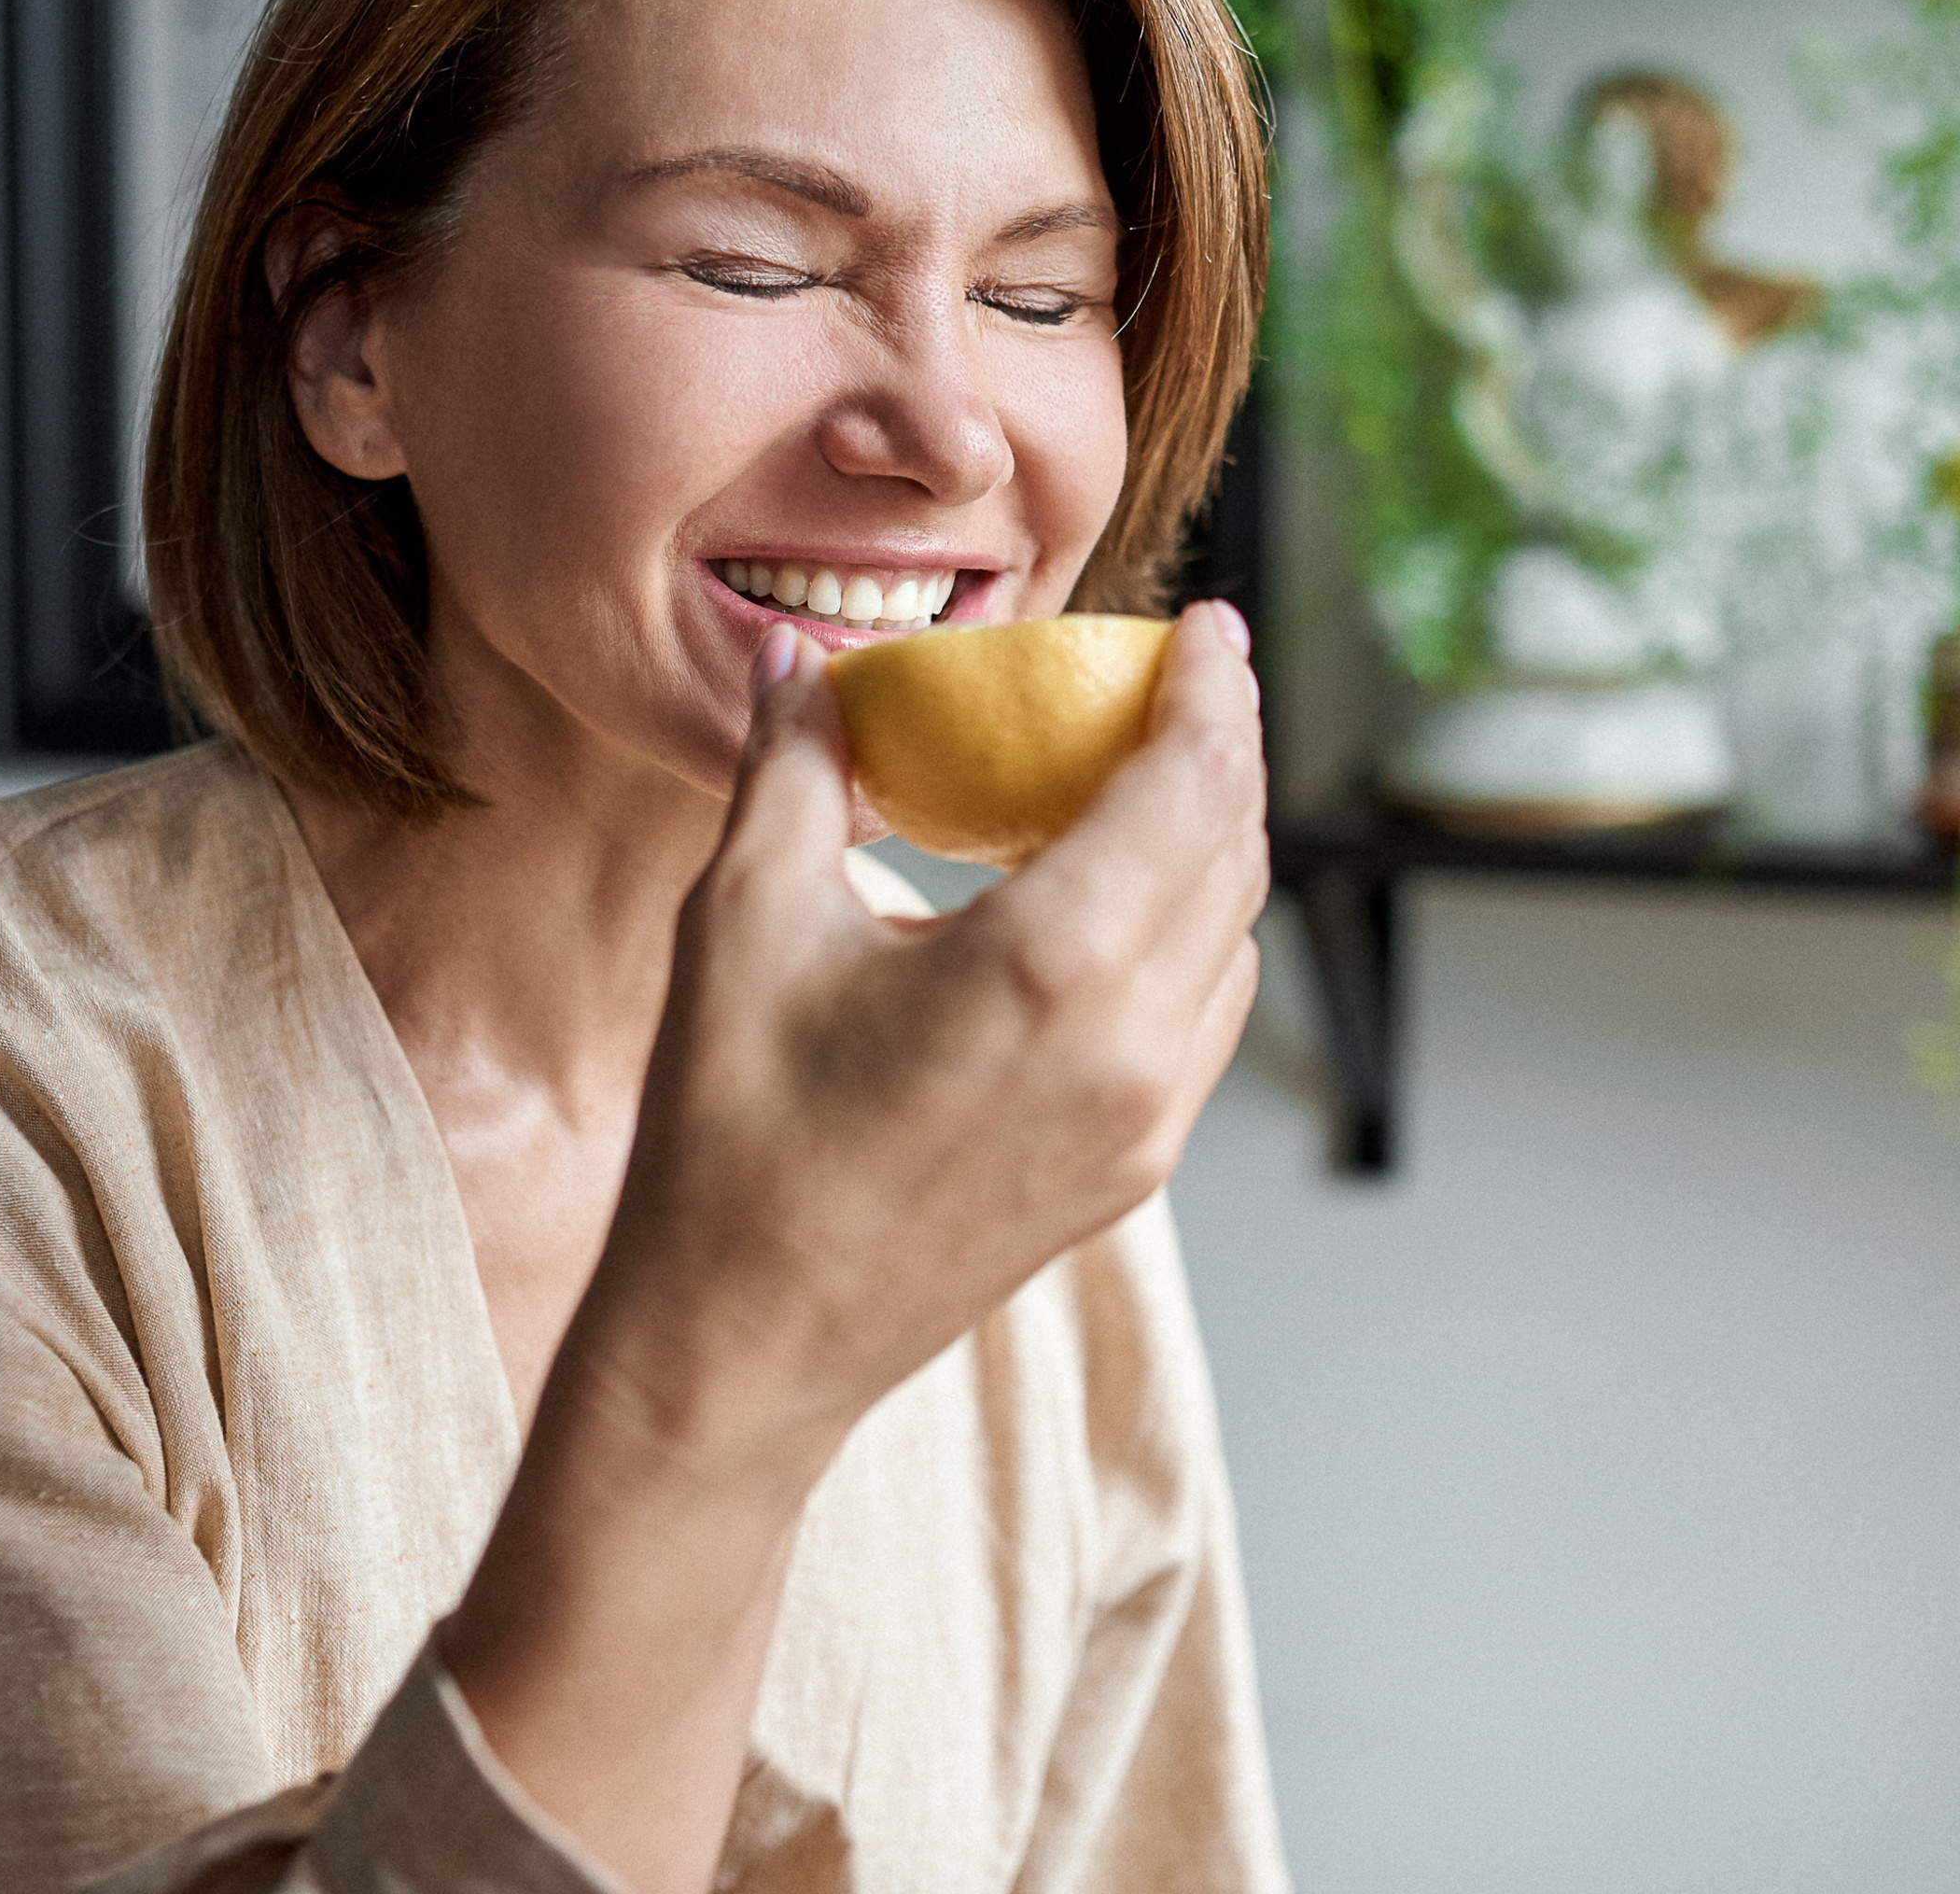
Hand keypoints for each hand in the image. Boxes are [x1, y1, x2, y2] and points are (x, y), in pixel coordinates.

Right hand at [572, 597, 1268, 1486]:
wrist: (743, 1345)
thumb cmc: (731, 1136)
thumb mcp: (742, 920)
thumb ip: (791, 763)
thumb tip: (792, 654)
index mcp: (1051, 968)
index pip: (1189, 784)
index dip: (1212, 688)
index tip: (1209, 622)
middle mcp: (1133, 1046)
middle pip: (1235, 853)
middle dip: (1224, 747)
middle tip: (1185, 675)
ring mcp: (1146, 1120)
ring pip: (1233, 939)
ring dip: (1216, 838)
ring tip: (1157, 771)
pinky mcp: (1131, 1169)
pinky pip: (1203, 1016)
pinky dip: (1190, 928)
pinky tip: (1123, 898)